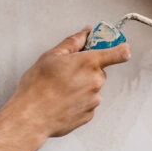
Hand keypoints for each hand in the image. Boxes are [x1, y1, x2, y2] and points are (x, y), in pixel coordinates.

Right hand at [2, 27, 130, 140]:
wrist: (30, 117)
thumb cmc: (37, 87)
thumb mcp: (51, 56)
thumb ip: (72, 42)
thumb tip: (85, 33)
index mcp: (89, 63)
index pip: (119, 53)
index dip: (121, 49)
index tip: (120, 48)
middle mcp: (96, 81)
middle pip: (99, 71)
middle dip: (86, 71)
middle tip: (66, 74)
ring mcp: (94, 100)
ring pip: (93, 88)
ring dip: (81, 87)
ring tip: (60, 91)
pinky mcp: (89, 115)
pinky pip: (87, 103)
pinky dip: (78, 102)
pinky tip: (62, 102)